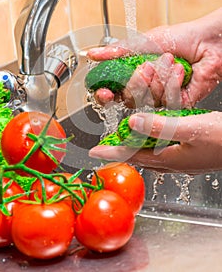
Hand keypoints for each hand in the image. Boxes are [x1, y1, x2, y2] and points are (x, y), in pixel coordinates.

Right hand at [87, 8, 221, 107]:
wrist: (209, 41)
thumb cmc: (181, 37)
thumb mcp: (144, 42)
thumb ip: (118, 51)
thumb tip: (93, 54)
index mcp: (134, 74)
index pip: (113, 92)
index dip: (105, 95)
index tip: (105, 92)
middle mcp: (146, 88)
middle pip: (127, 99)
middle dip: (137, 82)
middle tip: (147, 66)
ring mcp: (161, 97)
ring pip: (147, 101)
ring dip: (159, 78)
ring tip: (170, 62)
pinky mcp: (177, 104)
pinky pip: (166, 102)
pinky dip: (173, 83)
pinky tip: (180, 72)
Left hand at [89, 111, 221, 173]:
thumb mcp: (191, 129)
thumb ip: (161, 126)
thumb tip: (132, 121)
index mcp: (169, 159)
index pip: (132, 156)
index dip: (112, 153)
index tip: (93, 153)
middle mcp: (172, 162)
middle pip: (138, 156)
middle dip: (121, 149)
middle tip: (106, 145)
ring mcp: (181, 159)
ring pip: (150, 152)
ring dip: (135, 144)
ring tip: (125, 138)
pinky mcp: (189, 153)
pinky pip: (162, 148)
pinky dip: (152, 140)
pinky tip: (153, 135)